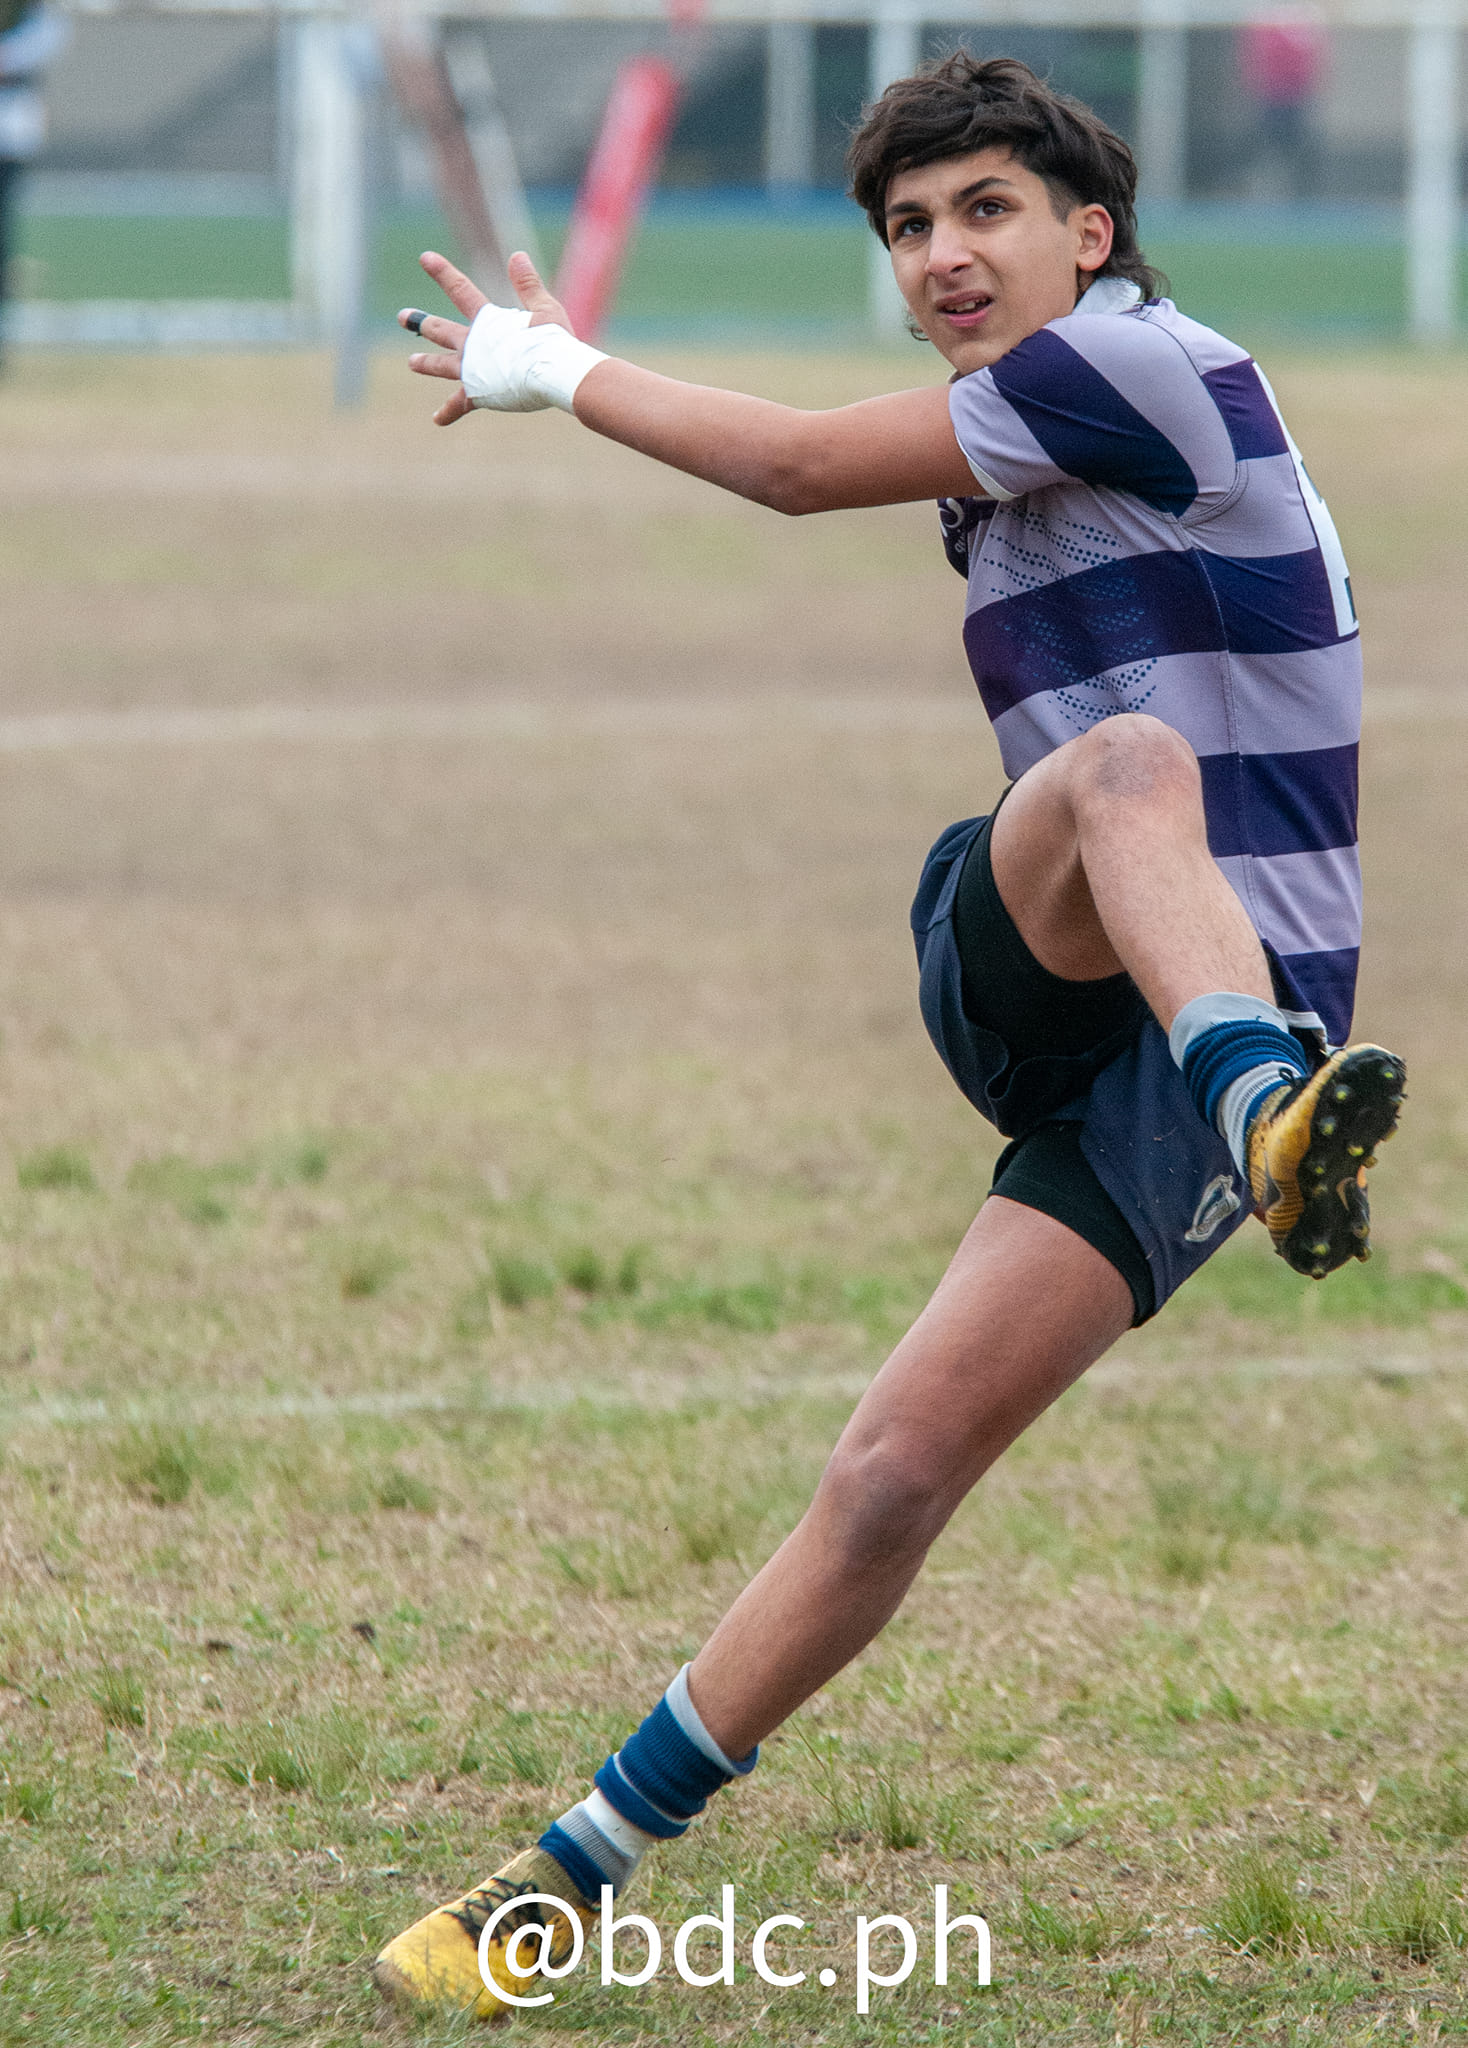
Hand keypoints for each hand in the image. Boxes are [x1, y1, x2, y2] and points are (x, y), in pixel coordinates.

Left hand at [399, 251, 575, 425]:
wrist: (552, 373)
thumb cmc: (553, 341)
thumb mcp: (544, 308)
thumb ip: (528, 283)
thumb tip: (517, 256)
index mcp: (488, 321)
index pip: (461, 290)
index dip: (442, 272)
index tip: (424, 257)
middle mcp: (473, 344)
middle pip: (440, 330)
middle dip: (420, 322)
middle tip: (402, 317)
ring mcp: (472, 369)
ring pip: (442, 366)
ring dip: (425, 363)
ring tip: (411, 363)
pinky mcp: (479, 393)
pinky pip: (460, 404)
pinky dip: (449, 412)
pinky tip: (436, 419)